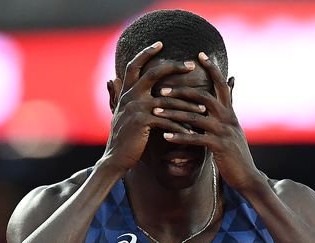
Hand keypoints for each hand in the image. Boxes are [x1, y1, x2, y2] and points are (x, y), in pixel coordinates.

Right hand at [102, 42, 205, 172]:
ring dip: (187, 105)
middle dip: (174, 67)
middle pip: (153, 73)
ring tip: (203, 108)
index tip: (160, 43)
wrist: (115, 158)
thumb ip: (117, 95)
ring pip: (167, 101)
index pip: (134, 65)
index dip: (146, 52)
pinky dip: (181, 127)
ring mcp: (136, 108)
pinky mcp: (142, 122)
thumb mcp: (120, 112)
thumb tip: (111, 79)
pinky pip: (167, 121)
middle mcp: (130, 96)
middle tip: (191, 64)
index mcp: (127, 92)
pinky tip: (192, 132)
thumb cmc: (123, 136)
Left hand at [152, 52, 262, 190]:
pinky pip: (196, 139)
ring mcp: (224, 131)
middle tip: (162, 88)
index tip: (199, 54)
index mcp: (229, 111)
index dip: (212, 68)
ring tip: (156, 110)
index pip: (221, 84)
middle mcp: (228, 117)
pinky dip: (180, 136)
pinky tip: (166, 136)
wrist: (247, 175)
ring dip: (174, 113)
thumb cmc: (235, 150)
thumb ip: (228, 104)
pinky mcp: (219, 146)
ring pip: (196, 117)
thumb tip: (231, 81)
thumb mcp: (232, 125)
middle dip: (182, 91)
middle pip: (204, 97)